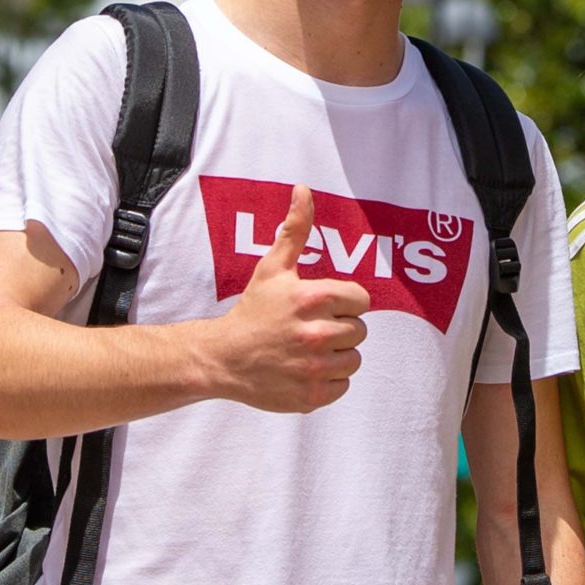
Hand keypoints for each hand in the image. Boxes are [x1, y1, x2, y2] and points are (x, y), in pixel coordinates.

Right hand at [203, 185, 370, 412]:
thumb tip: (304, 189)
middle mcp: (317, 334)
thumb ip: (295, 229)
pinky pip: (343, 386)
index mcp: (313, 299)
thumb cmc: (252, 310)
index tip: (321, 307)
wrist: (223, 358)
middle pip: (359, 331)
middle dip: (339, 329)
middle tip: (309, 329)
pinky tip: (305, 370)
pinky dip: (328, 381)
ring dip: (336, 356)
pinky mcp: (312, 395)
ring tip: (307, 350)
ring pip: (353, 360)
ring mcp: (315, 367)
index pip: (361, 300)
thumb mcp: (272, 267)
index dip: (343, 303)